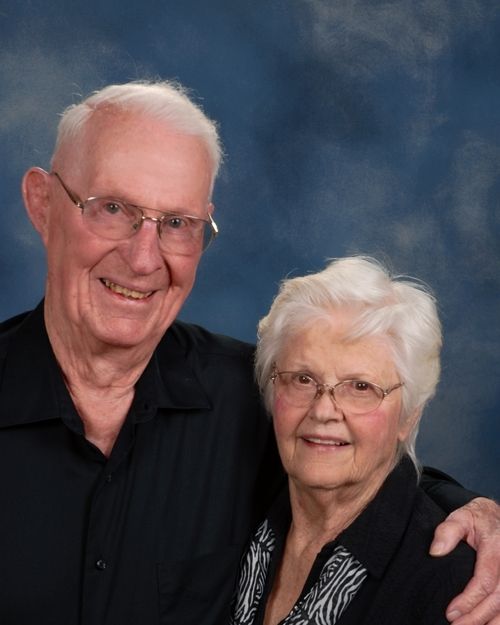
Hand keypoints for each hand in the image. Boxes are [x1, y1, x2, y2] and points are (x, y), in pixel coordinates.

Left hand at [430, 497, 499, 623]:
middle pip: (497, 599)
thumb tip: (435, 551)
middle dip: (477, 617)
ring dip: (489, 623)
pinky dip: (498, 619)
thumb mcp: (461, 517)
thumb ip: (447, 531)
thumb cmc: (477, 519)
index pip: (485, 580)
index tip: (451, 612)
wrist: (497, 517)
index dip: (469, 600)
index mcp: (497, 549)